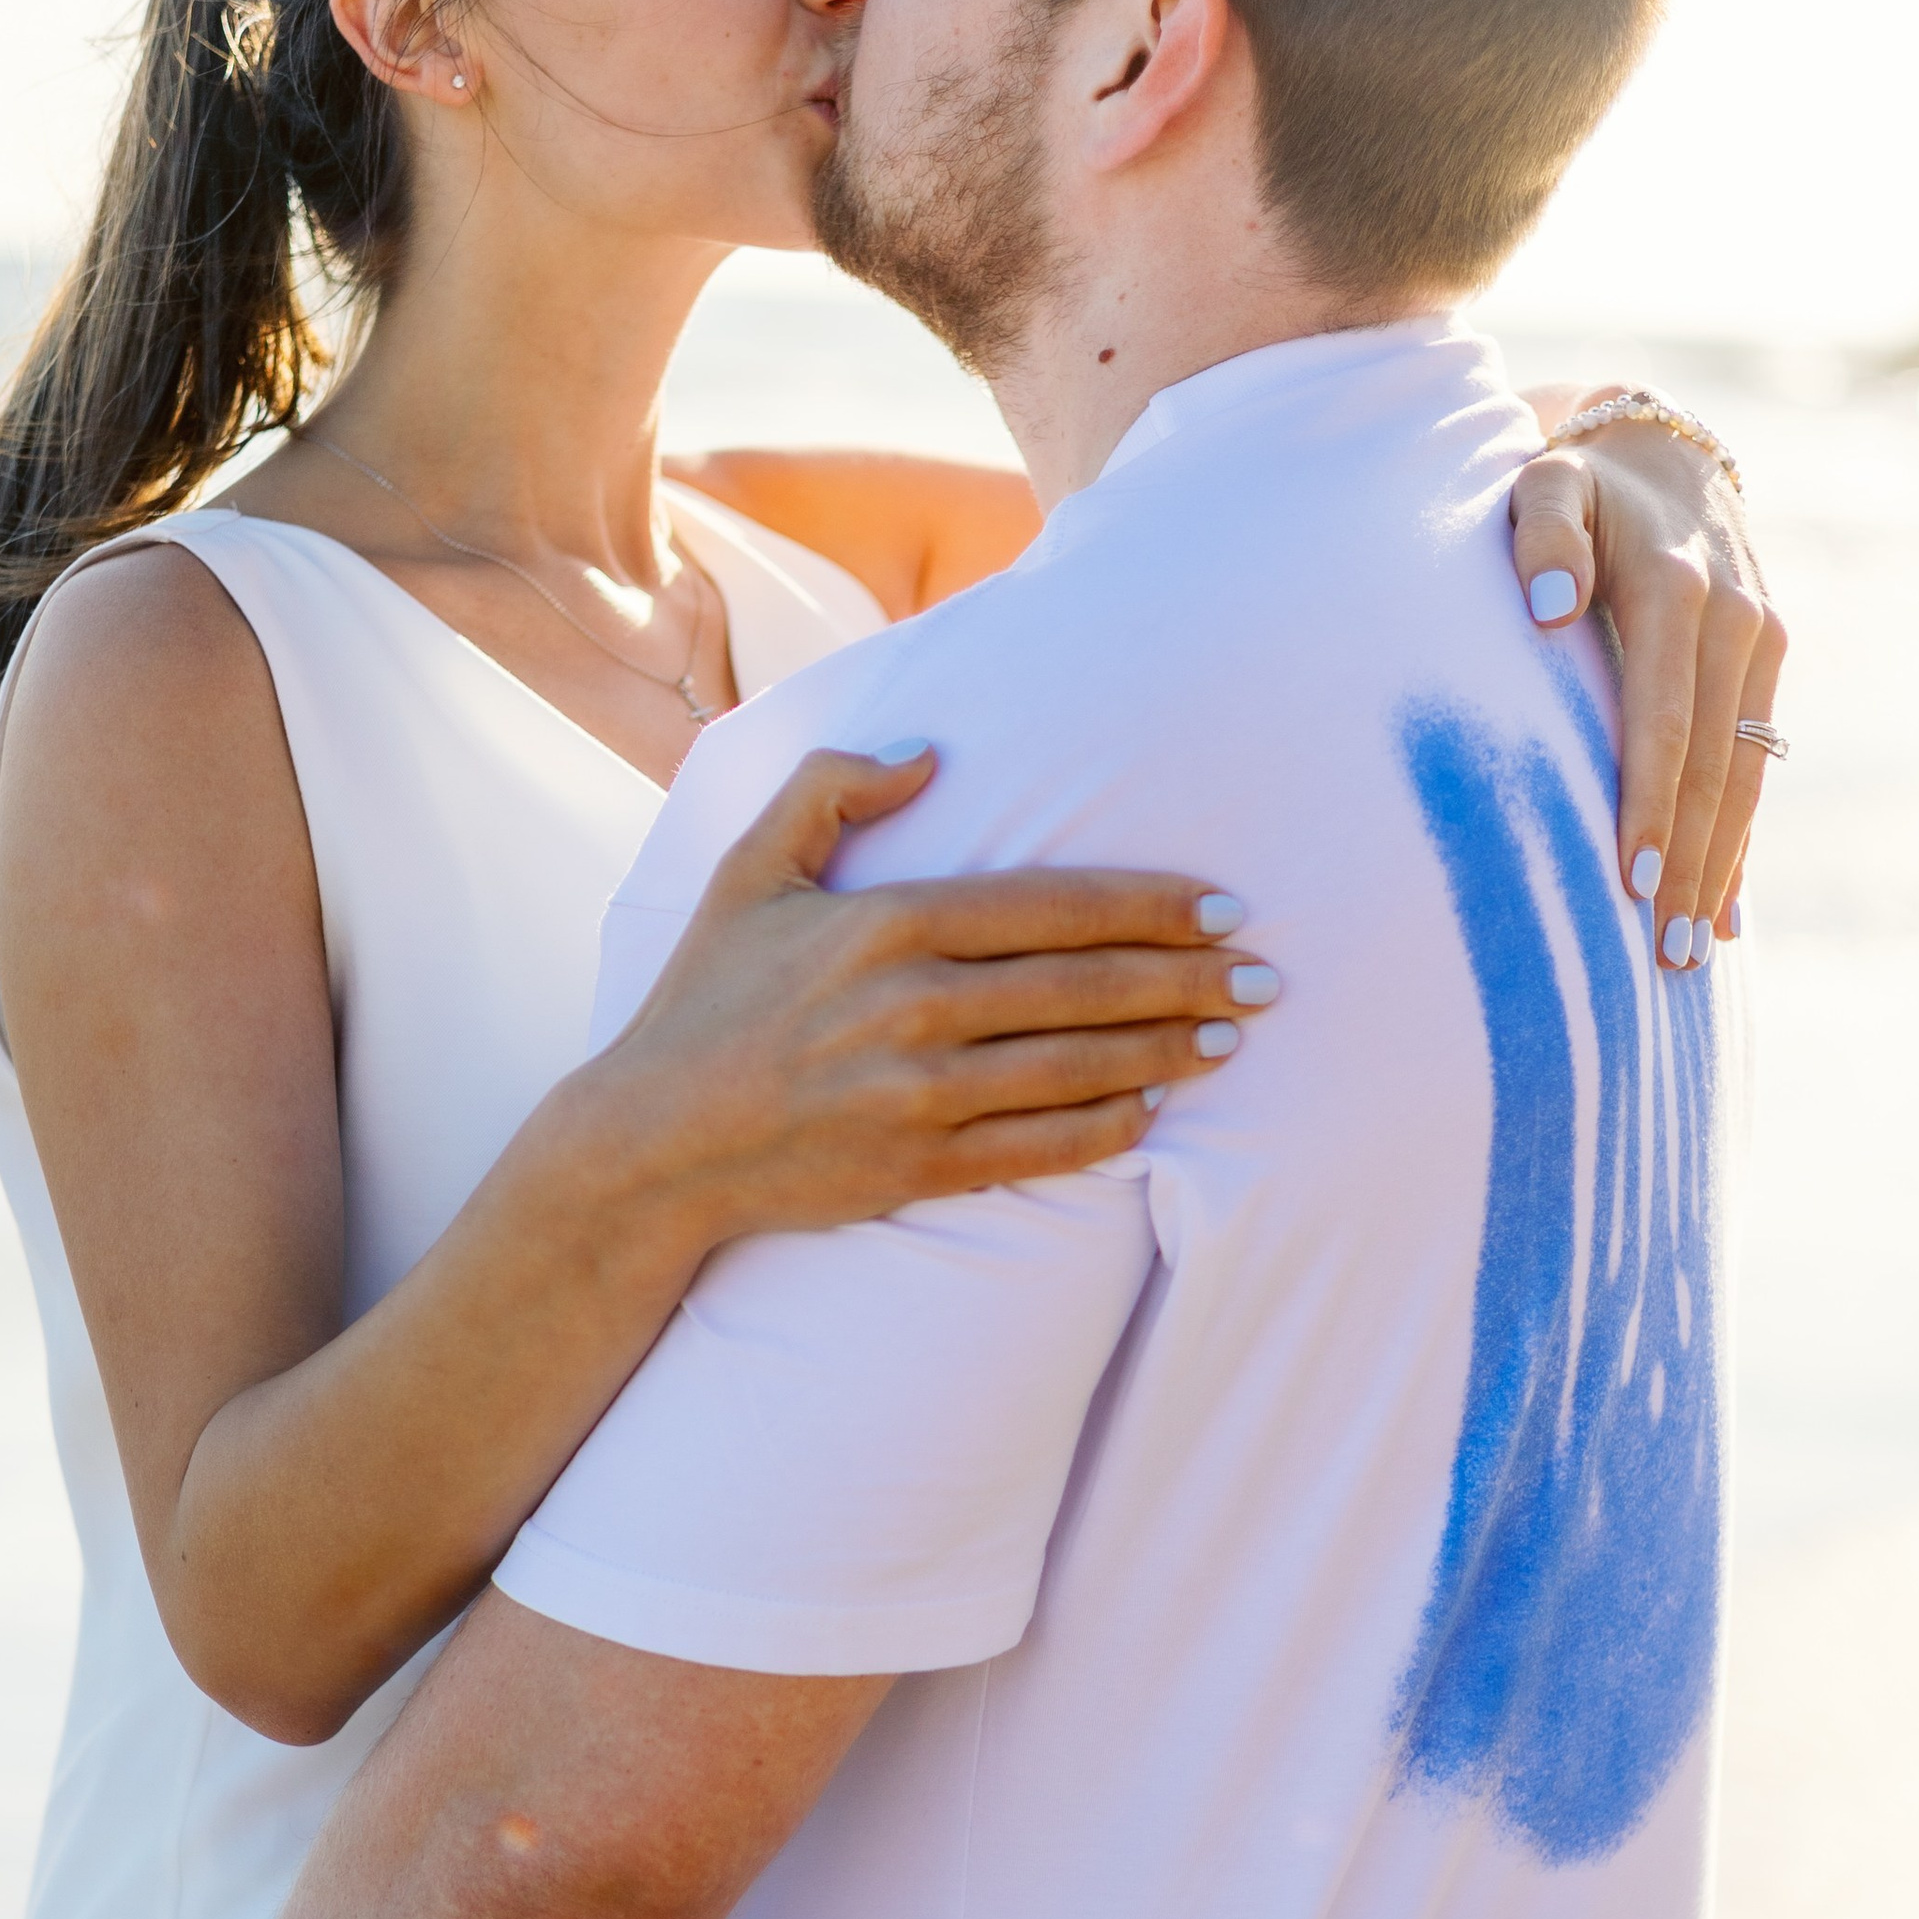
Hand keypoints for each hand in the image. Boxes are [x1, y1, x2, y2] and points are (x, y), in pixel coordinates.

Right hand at [590, 744, 1273, 1241]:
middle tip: (1268, 977)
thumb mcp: (745, 872)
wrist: (651, 1143)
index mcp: (886, 922)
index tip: (1224, 906)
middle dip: (1190, 978)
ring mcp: (918, 1092)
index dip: (1151, 906)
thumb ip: (827, 792)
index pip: (1053, 906)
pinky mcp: (916, 1165)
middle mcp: (913, 1005)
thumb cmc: (703, 1001)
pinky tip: (1155, 1108)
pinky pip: (1039, 1146)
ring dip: (1168, 1051)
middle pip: (1086, 986)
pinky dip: (1107, 1128)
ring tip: (1233, 1037)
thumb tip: (927, 752)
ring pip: (1077, 1067)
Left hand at [1510, 401, 1786, 971]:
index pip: (1663, 724)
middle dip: (1688, 865)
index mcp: (1680, 592)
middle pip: (1712, 768)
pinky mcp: (1768, 659)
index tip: (1626, 884)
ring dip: (1718, 866)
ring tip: (1689, 952)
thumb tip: (1545, 609)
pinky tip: (1722, 907)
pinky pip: (1756, 764)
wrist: (1656, 449)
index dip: (1648, 808)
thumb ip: (1539, 537)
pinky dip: (1739, 836)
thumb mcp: (1543, 484)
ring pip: (1745, 776)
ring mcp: (1761, 643)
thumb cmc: (1573, 481)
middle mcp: (1736, 622)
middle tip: (1660, 956)